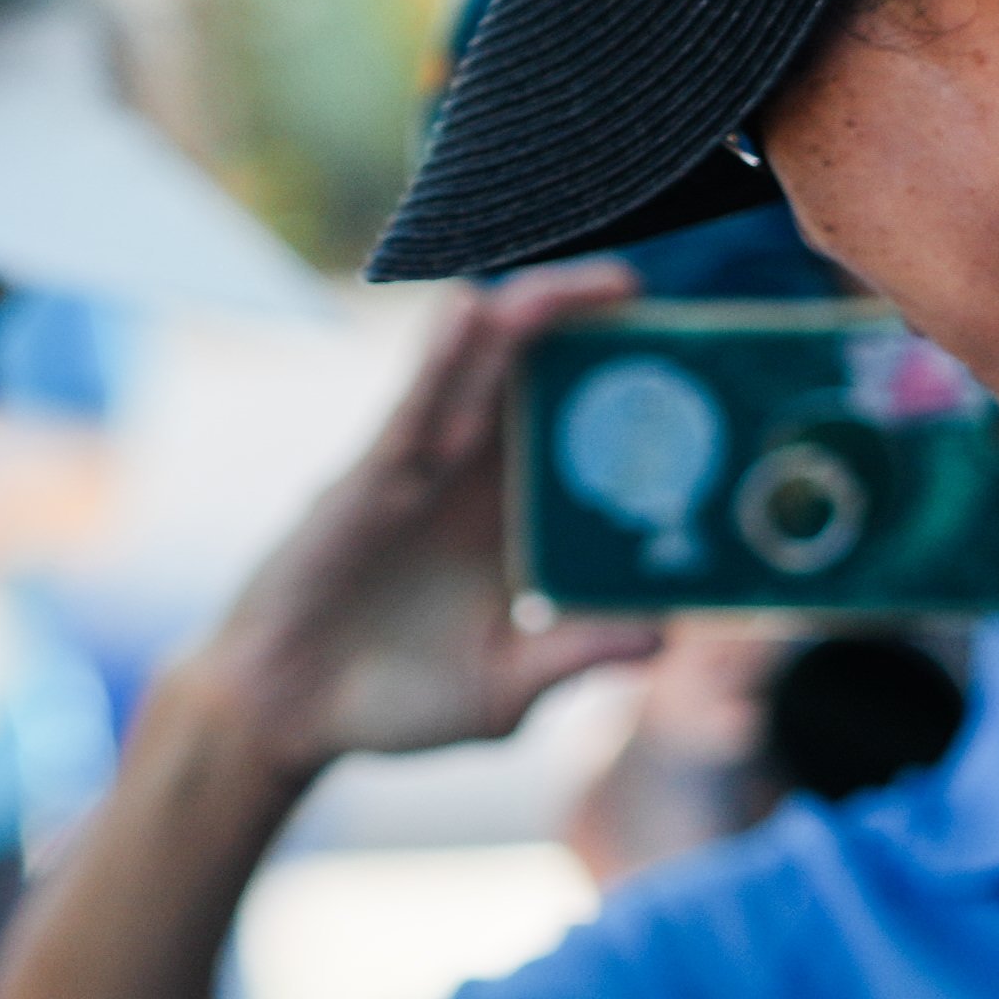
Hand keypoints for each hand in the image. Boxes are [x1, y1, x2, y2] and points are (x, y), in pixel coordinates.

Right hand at [186, 268, 660, 771]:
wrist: (287, 715)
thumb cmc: (396, 702)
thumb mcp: (505, 689)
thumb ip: (573, 656)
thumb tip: (662, 635)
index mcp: (522, 527)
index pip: (593, 447)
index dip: (644, 407)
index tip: (711, 378)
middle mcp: (480, 485)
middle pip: (549, 387)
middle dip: (601, 339)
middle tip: (659, 304)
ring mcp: (426, 473)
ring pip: (487, 375)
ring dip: (537, 320)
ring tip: (599, 283)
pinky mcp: (371, 476)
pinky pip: (411, 407)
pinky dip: (441, 358)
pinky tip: (468, 310)